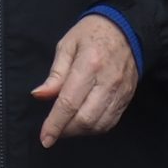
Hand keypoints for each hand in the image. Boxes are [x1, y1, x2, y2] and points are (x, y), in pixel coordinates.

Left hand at [31, 14, 139, 146]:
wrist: (127, 29)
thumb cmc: (91, 34)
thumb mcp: (67, 46)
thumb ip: (55, 74)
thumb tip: (39, 95)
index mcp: (89, 65)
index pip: (69, 103)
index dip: (55, 124)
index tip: (45, 138)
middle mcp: (107, 82)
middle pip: (85, 119)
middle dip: (66, 130)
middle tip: (54, 129)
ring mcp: (120, 92)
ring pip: (100, 124)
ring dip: (80, 132)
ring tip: (67, 126)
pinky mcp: (127, 98)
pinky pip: (111, 121)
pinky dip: (95, 128)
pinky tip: (84, 123)